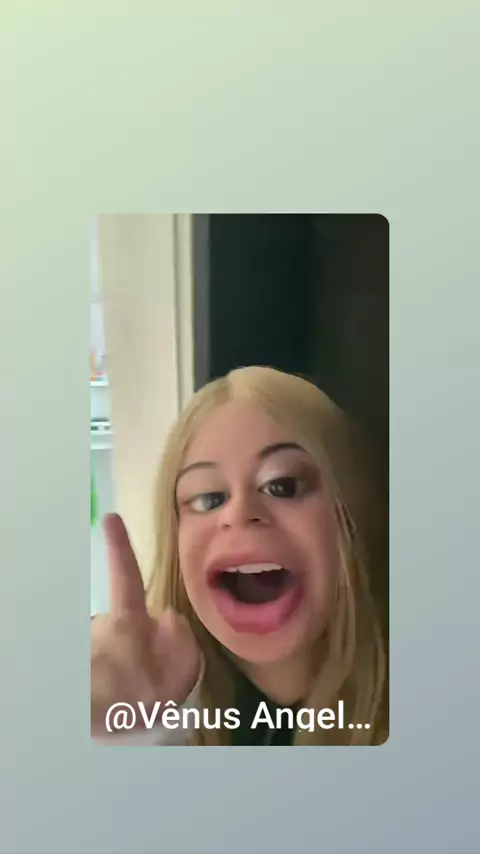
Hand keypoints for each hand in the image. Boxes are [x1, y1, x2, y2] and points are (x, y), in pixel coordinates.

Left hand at [91, 513, 200, 738]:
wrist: (102, 724)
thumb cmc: (143, 694)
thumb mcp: (181, 665)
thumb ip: (177, 635)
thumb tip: (168, 619)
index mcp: (129, 619)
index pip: (125, 575)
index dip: (119, 546)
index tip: (110, 519)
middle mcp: (101, 626)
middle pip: (119, 624)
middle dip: (129, 642)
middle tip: (144, 677)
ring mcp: (86, 646)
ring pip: (106, 647)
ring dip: (116, 664)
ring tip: (129, 695)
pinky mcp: (78, 666)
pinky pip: (98, 667)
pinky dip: (106, 680)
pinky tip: (115, 703)